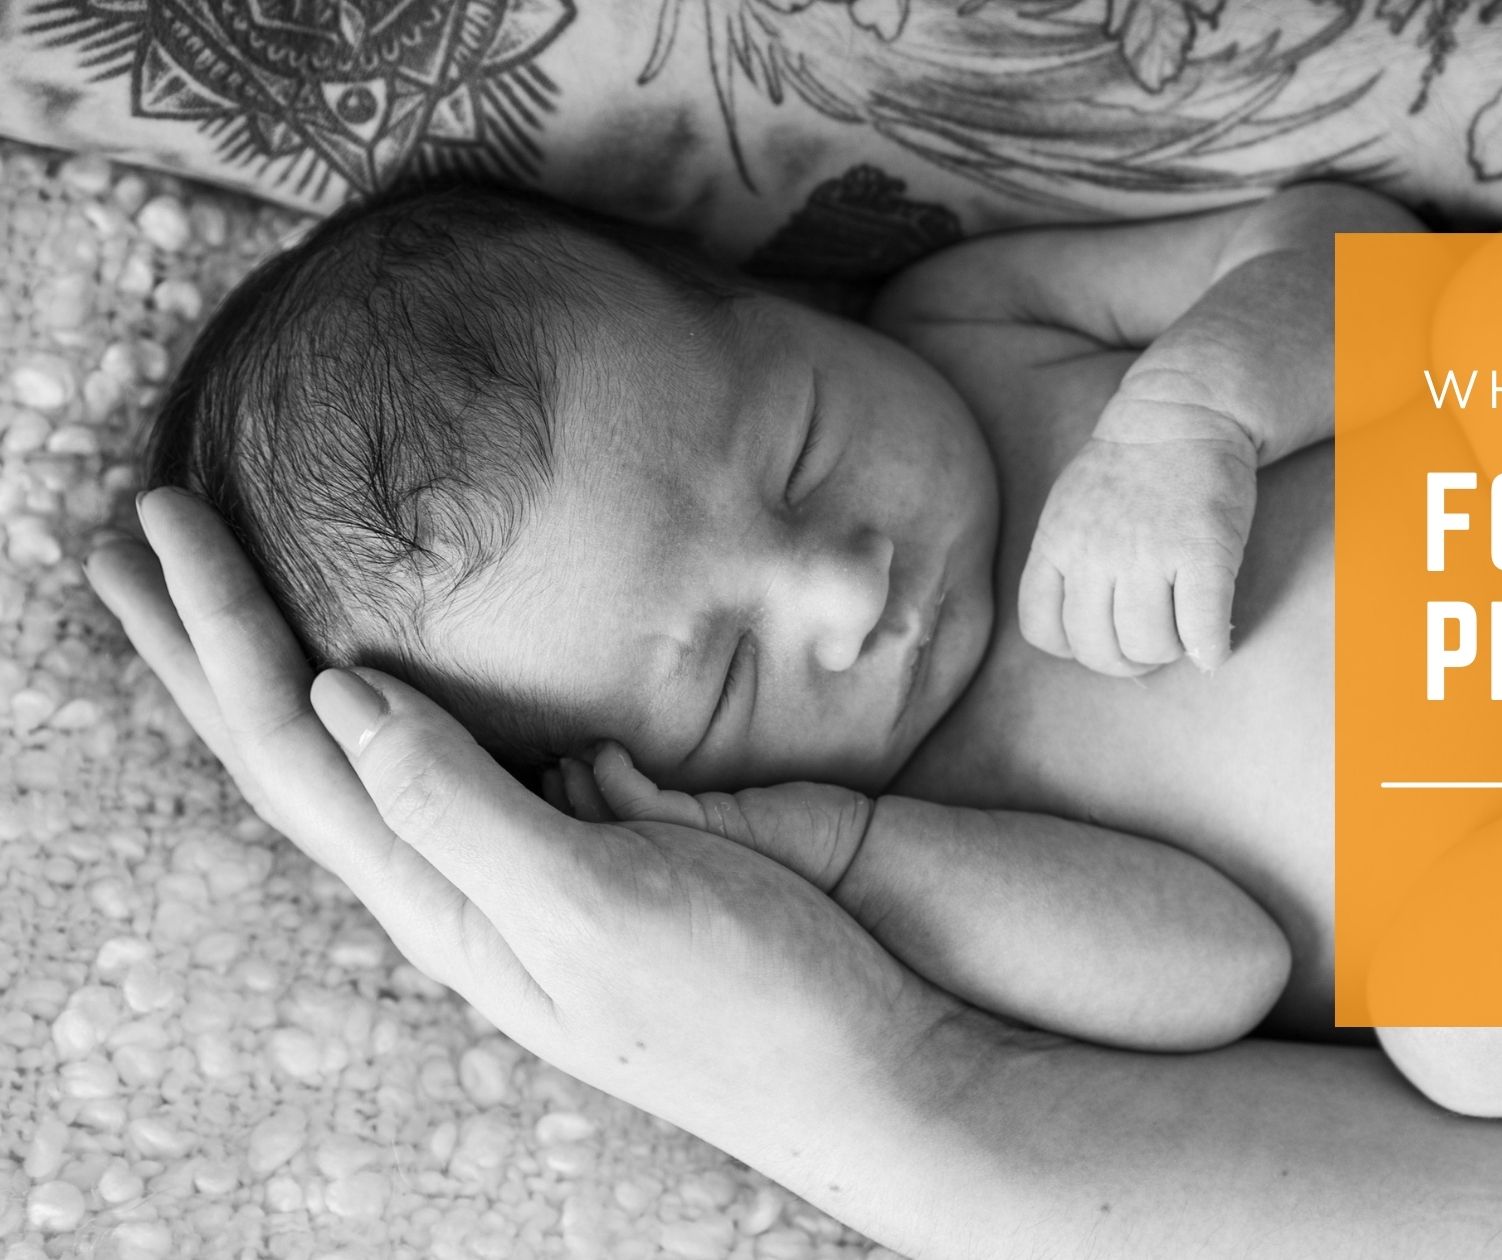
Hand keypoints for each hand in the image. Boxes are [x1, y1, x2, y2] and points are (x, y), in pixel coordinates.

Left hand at [85, 491, 949, 1167]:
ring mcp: (517, 875)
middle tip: (128, 542)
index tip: (163, 515)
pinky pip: (438, 764)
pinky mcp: (583, 858)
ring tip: (213, 598)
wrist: (864, 1069)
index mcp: (445, 896)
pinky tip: (387, 679)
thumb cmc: (746, 1001)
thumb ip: (463, 808)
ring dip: (268, 672)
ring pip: (354, 757)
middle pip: (289, 752)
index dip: (217, 630)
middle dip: (202, 644)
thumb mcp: (597, 905)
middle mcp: (458, 887)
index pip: (290, 745)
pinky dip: (380, 702)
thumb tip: (342, 695)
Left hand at [1018, 397, 1257, 676]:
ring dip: (1170, 653)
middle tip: (1152, 642)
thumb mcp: (1070, 507)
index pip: (1044, 630)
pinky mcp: (1202, 552)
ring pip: (1149, 646)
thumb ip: (1065, 561)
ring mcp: (1148, 551)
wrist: (1186, 410)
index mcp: (1056, 541)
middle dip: (1128, 661)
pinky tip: (1214, 643)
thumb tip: (1080, 634)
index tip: (1103, 633)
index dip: (1075, 646)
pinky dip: (1211, 650)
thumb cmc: (1132, 469)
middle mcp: (1094, 550)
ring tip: (1184, 630)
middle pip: (1098, 650)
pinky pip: (1201, 631)